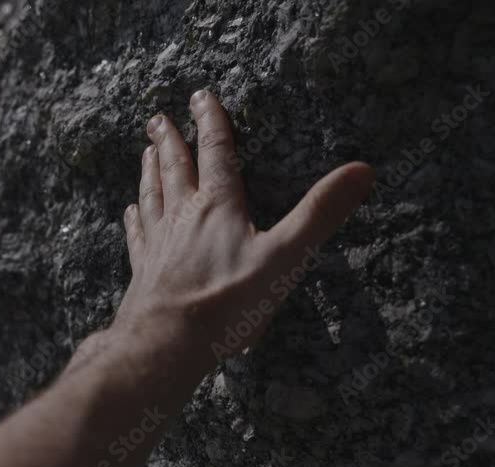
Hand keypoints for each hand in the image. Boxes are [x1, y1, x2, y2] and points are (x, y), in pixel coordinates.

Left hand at [114, 90, 373, 371]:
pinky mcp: (145, 269)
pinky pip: (139, 234)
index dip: (211, 121)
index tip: (201, 96)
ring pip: (153, 194)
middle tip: (158, 117)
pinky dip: (136, 217)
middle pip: (175, 167)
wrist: (166, 342)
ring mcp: (160, 242)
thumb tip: (362, 170)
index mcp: (218, 206)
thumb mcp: (285, 256)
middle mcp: (183, 216)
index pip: (215, 151)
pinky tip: (131, 210)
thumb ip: (320, 213)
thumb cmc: (227, 301)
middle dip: (170, 139)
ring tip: (146, 152)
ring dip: (150, 170)